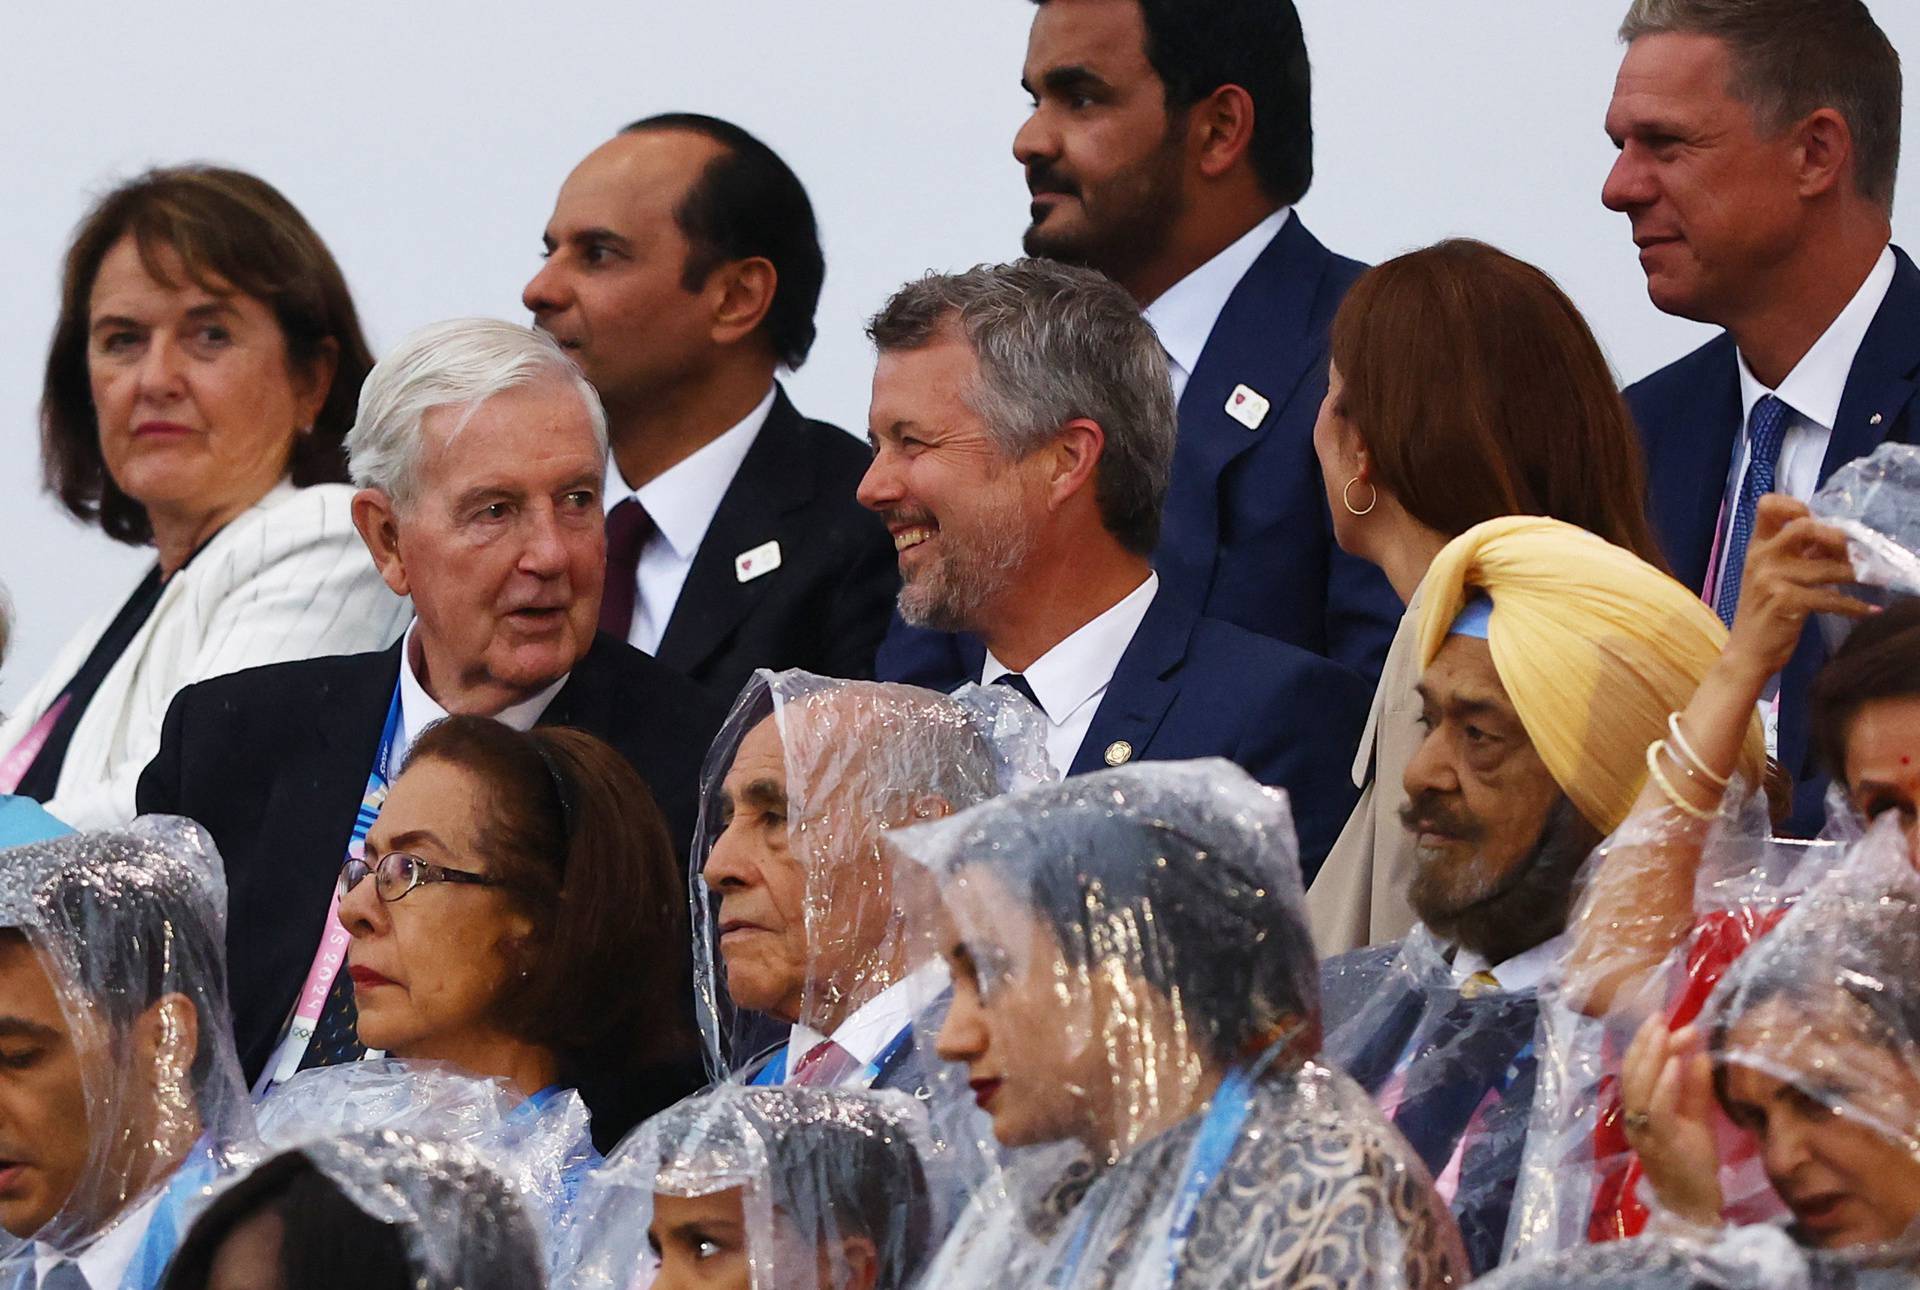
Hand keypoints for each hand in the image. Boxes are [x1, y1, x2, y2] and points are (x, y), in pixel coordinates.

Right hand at [1621, 1017, 1723, 1225]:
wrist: (1692, 1206)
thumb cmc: (1692, 1163)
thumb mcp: (1695, 1118)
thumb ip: (1695, 1089)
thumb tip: (1699, 1052)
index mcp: (1639, 1110)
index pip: (1637, 1070)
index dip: (1648, 1044)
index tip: (1666, 1021)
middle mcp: (1635, 1117)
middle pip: (1633, 1073)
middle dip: (1645, 1042)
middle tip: (1659, 1016)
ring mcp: (1645, 1130)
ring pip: (1639, 1087)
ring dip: (1653, 1056)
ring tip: (1665, 1032)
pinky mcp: (1661, 1142)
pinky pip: (1658, 1109)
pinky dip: (1665, 1085)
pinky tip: (1676, 1064)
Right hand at [1723, 495, 1876, 681]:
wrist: (1748, 652)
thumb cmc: (1764, 612)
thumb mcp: (1774, 577)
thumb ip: (1798, 554)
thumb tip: (1837, 536)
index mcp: (1756, 547)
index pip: (1767, 506)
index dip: (1795, 505)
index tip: (1818, 520)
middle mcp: (1761, 558)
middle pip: (1803, 527)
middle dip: (1837, 538)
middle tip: (1855, 553)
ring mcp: (1771, 579)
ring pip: (1826, 566)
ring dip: (1856, 574)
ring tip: (1874, 579)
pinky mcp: (1786, 602)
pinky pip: (1831, 597)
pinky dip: (1854, 605)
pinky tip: (1868, 610)